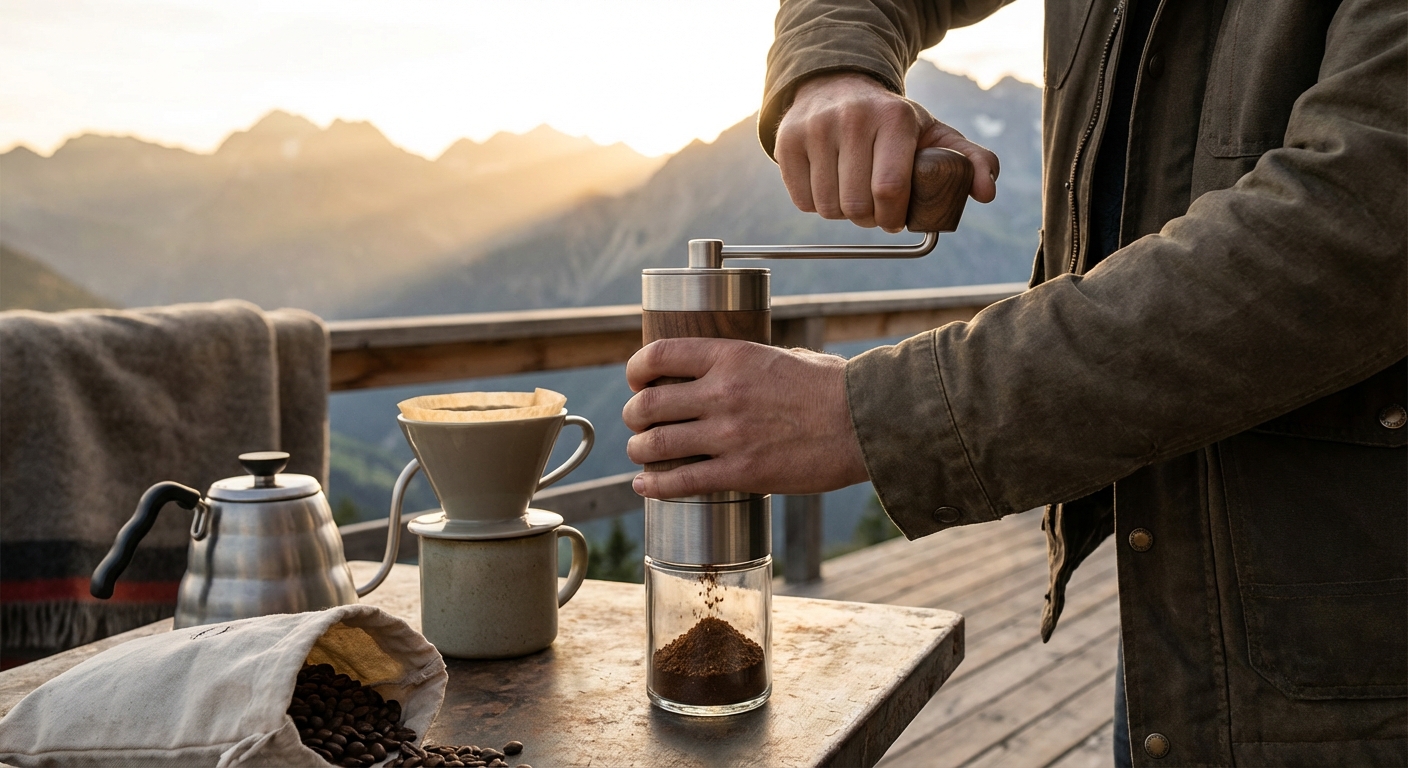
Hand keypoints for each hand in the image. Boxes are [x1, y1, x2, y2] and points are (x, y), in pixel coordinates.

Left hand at [622, 338, 869, 498]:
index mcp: (732, 356)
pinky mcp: (741, 472)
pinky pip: (680, 481)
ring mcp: (729, 435)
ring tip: (642, 454)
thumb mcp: (783, 357)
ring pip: (656, 444)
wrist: (867, 422)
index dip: (637, 370)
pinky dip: (654, 486)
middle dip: (634, 416)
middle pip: (648, 405)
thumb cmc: (834, 388)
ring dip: (640, 451)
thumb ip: (746, 364)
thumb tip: (724, 373)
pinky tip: (646, 486)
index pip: (659, 355)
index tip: (637, 381)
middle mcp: (722, 393)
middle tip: (637, 423)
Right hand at [775, 71, 999, 231]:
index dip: (893, 216)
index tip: (895, 218)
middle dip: (869, 219)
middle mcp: (852, 118)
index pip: (890, 189)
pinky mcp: (787, 141)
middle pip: (857, 205)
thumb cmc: (891, 120)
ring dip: (842, 214)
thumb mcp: (934, 133)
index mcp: (894, 118)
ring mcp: (815, 128)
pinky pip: (802, 199)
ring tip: (852, 196)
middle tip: (874, 210)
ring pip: (827, 207)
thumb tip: (986, 193)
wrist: (837, 84)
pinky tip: (828, 186)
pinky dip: (816, 204)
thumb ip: (970, 160)